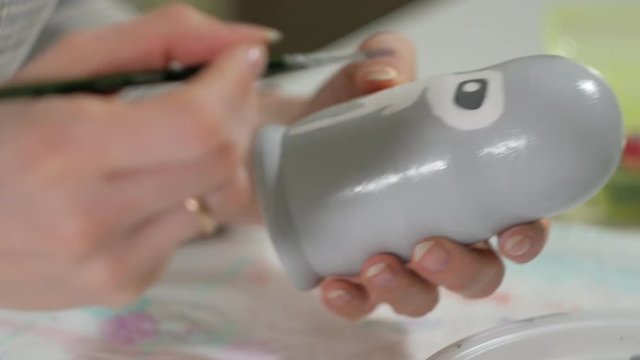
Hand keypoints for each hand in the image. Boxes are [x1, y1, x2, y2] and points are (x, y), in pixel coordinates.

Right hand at [0, 4, 272, 309]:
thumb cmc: (7, 134)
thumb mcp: (70, 66)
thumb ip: (166, 39)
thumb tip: (252, 43)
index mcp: (66, 151)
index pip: (198, 125)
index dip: (234, 85)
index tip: (240, 61)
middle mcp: (92, 220)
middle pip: (222, 164)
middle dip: (237, 118)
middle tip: (221, 95)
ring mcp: (112, 265)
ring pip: (218, 201)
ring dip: (216, 162)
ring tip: (175, 144)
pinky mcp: (126, 288)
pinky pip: (191, 233)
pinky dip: (187, 200)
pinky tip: (146, 190)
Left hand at [259, 32, 549, 319]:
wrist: (295, 137)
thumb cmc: (352, 113)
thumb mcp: (371, 78)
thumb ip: (384, 60)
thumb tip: (386, 77)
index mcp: (467, 191)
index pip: (517, 223)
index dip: (528, 237)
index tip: (515, 235)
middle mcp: (442, 234)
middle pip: (476, 273)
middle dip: (461, 270)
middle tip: (429, 248)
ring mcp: (400, 260)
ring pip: (423, 297)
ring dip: (407, 291)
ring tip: (377, 265)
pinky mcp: (355, 275)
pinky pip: (361, 304)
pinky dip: (352, 302)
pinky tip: (335, 287)